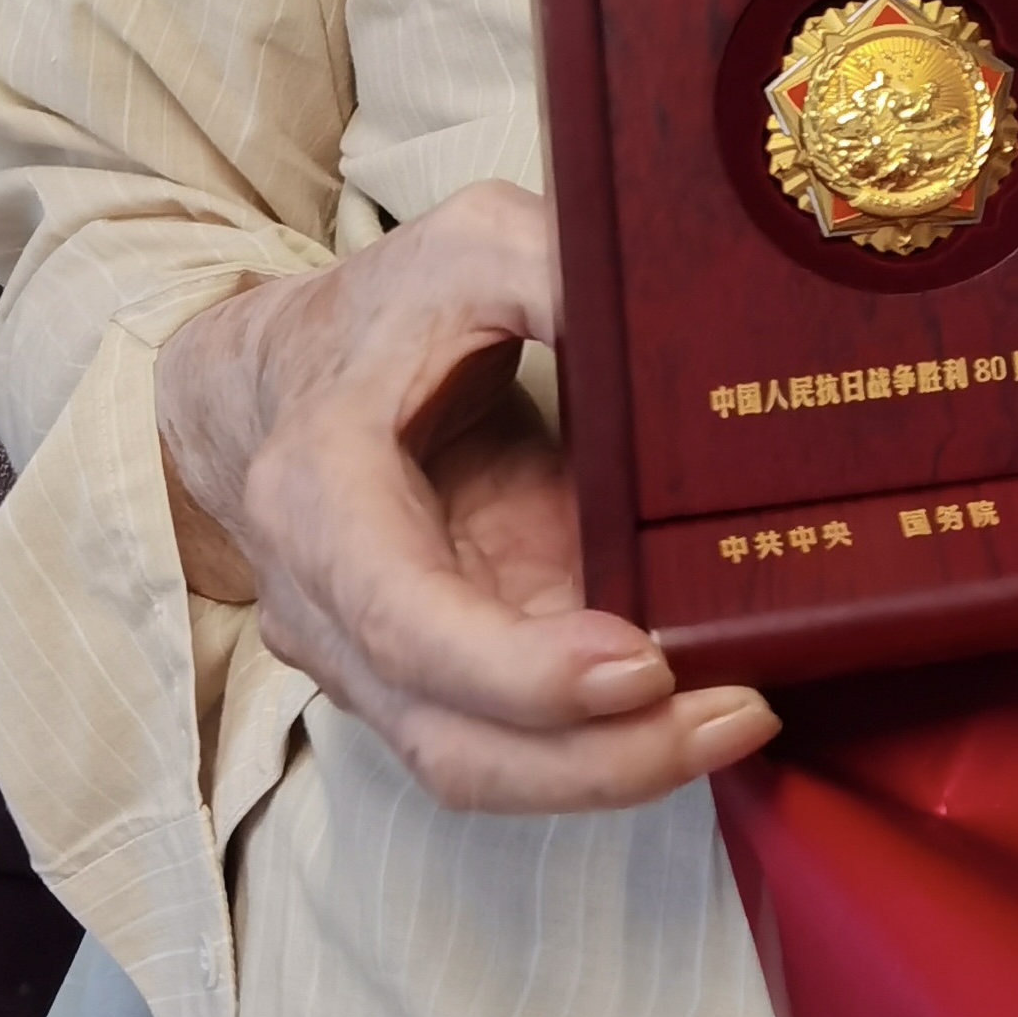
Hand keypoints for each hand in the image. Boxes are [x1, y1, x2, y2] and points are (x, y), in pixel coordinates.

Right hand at [152, 180, 773, 811]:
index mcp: (318, 493)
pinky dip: (599, 746)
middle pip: (451, 739)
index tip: (642, 662)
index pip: (406, 619)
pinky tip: (698, 708)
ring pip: (478, 767)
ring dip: (610, 770)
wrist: (278, 376)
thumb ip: (555, 268)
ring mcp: (371, 663)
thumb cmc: (383, 309)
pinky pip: (507, 744)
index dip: (519, 668)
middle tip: (738, 712)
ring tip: (739, 718)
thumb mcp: (470, 247)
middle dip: (596, 756)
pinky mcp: (428, 682)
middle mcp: (329, 609)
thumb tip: (676, 304)